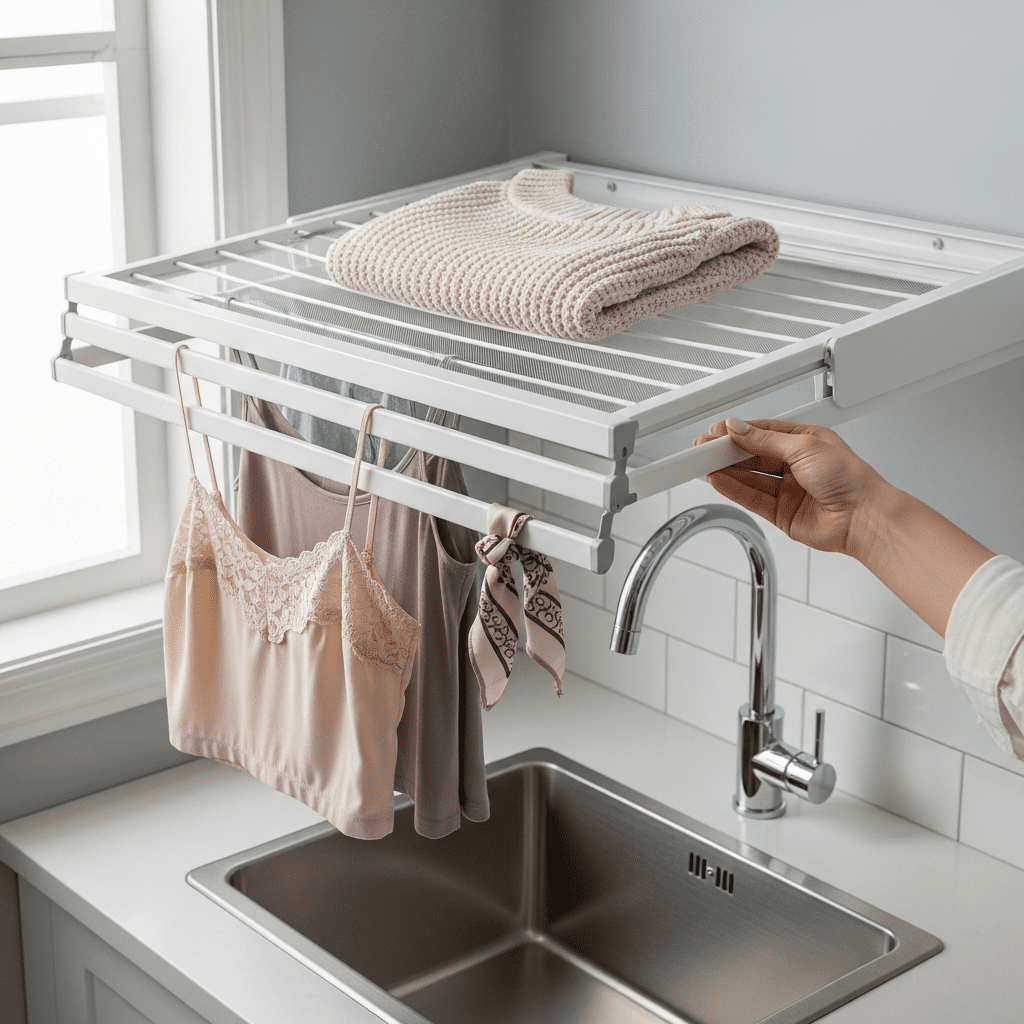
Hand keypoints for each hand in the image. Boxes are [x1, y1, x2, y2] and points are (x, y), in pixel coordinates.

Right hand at [693, 417, 888, 559]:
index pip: (762, 432)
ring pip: (749, 477)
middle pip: (752, 455)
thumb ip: (765, 440)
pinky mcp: (781, 513)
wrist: (864, 517)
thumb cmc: (850, 479)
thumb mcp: (804, 447)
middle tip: (703, 448)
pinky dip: (732, 489)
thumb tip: (740, 429)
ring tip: (704, 464)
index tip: (716, 431)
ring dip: (726, 470)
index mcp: (805, 441)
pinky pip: (751, 498)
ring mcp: (787, 489)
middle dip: (727, 451)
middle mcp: (795, 464)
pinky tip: (718, 480)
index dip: (737, 431)